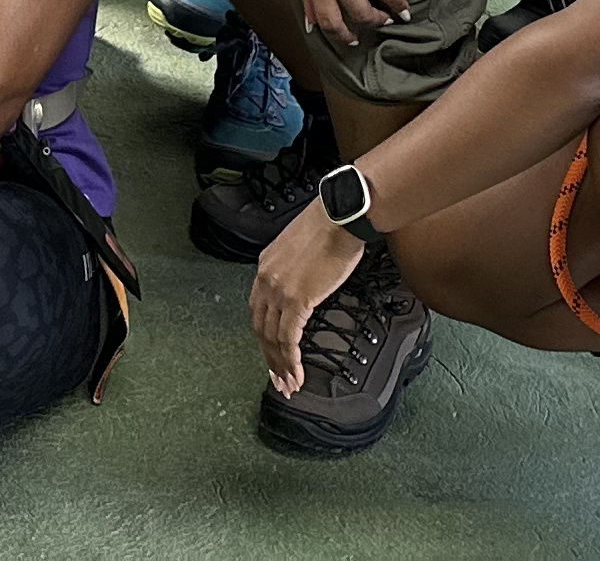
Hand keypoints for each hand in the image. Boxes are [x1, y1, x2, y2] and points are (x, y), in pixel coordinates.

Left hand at [251, 201, 365, 392]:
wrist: (341, 215)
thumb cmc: (331, 226)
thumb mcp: (302, 248)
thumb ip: (296, 269)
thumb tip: (306, 285)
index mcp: (266, 265)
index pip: (258, 310)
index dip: (263, 336)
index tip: (272, 354)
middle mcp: (266, 278)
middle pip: (260, 328)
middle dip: (269, 357)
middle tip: (279, 379)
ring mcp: (279, 290)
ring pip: (272, 338)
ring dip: (281, 365)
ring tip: (290, 383)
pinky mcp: (296, 299)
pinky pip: (288, 338)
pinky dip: (291, 359)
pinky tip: (297, 373)